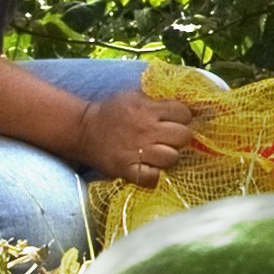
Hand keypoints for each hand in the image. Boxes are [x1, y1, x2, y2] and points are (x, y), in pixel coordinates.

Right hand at [71, 83, 208, 185]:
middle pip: (183, 136)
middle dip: (180, 138)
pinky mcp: (127, 169)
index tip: (176, 121)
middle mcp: (145, 129)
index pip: (184, 113)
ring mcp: (136, 151)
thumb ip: (159, 98)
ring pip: (172, 158)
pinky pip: (153, 178)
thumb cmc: (113, 112)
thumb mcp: (135, 96)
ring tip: (159, 154)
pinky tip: (149, 169)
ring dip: (169, 157)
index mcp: (147, 108)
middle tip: (168, 139)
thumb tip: (190, 102)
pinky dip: (154, 176)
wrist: (83, 129)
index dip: (183, 117)